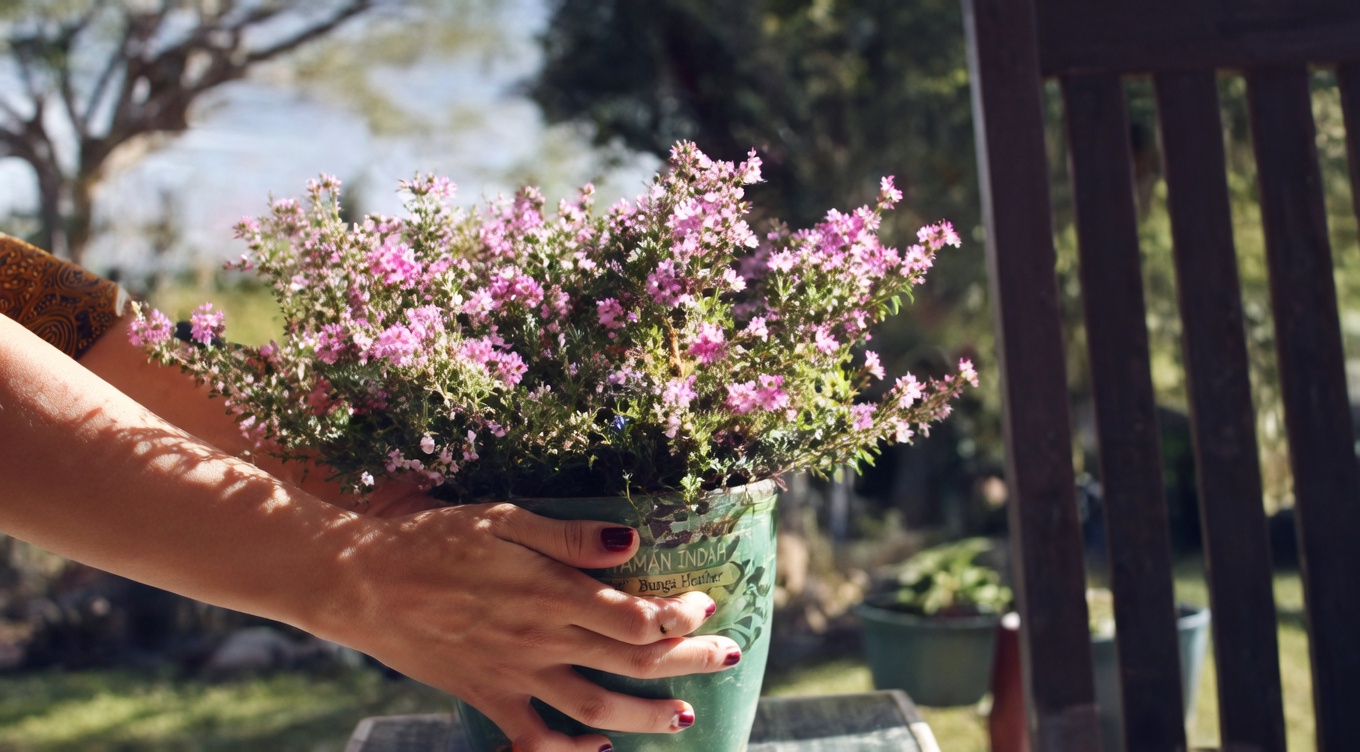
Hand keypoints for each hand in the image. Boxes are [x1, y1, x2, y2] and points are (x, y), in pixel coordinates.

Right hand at [321, 503, 741, 751]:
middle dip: (689, 661)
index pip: (635, 615)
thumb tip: (632, 541)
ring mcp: (514, 674)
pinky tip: (596, 748)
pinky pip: (533, 738)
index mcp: (549, 592)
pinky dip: (567, 751)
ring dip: (646, 715)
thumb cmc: (433, 539)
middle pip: (630, 660)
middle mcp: (540, 639)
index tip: (706, 603)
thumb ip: (569, 537)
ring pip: (595, 706)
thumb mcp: (503, 519)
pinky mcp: (486, 695)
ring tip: (685, 718)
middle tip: (730, 656)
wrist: (361, 583)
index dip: (680, 615)